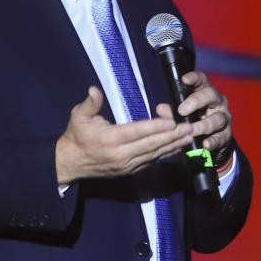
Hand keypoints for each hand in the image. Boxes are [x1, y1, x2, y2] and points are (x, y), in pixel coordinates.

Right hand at [55, 87, 194, 185]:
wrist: (70, 164)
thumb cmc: (76, 136)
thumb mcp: (78, 116)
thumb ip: (90, 103)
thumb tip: (94, 90)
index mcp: (109, 139)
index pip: (137, 132)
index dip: (156, 127)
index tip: (172, 121)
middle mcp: (121, 154)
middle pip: (151, 144)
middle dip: (173, 136)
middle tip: (190, 127)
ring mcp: (127, 165)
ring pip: (155, 154)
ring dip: (174, 145)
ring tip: (190, 136)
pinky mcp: (130, 170)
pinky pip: (152, 161)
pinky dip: (166, 153)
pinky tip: (177, 146)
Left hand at [176, 71, 233, 168]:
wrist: (209, 140)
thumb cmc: (194, 120)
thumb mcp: (182, 114)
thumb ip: (172, 111)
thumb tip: (161, 109)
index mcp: (205, 92)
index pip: (202, 80)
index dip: (194, 78)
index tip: (184, 79)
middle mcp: (218, 102)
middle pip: (211, 96)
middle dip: (196, 101)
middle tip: (182, 110)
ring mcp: (224, 118)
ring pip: (217, 118)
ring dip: (203, 125)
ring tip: (191, 130)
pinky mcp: (226, 135)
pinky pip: (221, 137)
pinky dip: (213, 141)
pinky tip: (205, 144)